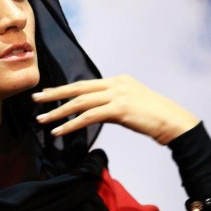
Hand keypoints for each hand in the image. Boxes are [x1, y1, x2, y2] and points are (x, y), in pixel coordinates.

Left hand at [32, 74, 198, 144]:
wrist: (175, 123)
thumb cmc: (155, 118)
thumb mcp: (133, 103)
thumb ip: (114, 102)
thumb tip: (97, 110)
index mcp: (118, 80)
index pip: (86, 83)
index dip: (65, 89)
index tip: (49, 93)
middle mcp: (116, 84)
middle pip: (78, 87)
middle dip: (55, 94)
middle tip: (36, 99)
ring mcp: (118, 95)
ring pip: (80, 102)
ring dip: (59, 112)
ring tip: (42, 120)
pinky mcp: (119, 109)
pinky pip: (89, 116)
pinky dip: (72, 124)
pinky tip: (60, 131)